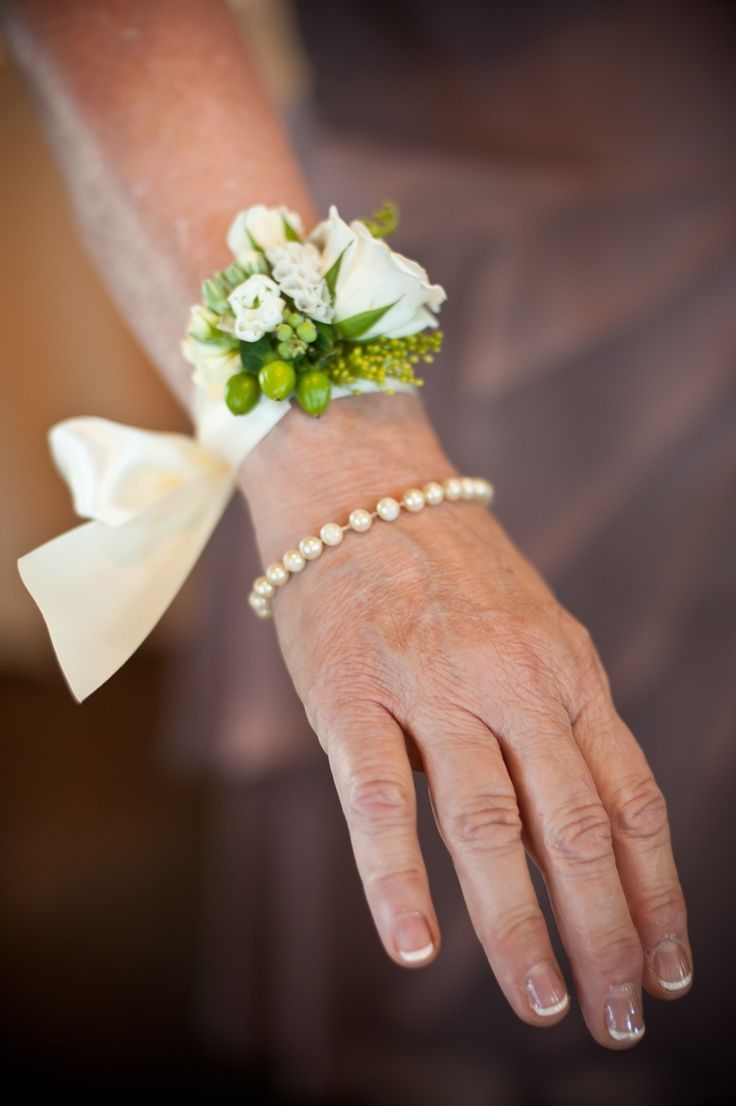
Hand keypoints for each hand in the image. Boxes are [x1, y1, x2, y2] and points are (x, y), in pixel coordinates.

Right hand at [241, 394, 692, 1048]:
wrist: (365, 489)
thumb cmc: (452, 575)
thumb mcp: (535, 635)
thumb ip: (562, 724)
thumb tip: (584, 837)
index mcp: (567, 673)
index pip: (629, 799)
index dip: (656, 892)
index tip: (671, 969)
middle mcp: (514, 684)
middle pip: (574, 824)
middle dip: (605, 930)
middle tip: (621, 1018)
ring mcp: (433, 687)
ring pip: (488, 820)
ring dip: (519, 923)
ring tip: (541, 1002)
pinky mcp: (353, 694)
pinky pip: (381, 797)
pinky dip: (398, 877)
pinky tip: (416, 945)